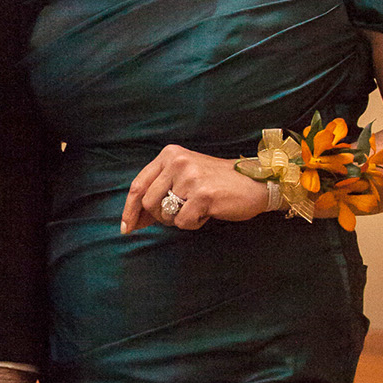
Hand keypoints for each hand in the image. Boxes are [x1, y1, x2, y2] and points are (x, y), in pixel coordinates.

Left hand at [121, 146, 273, 235]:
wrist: (255, 183)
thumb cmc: (216, 184)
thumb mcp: (184, 178)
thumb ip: (159, 192)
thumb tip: (132, 220)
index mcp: (169, 154)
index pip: (138, 185)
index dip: (129, 209)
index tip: (126, 228)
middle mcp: (177, 161)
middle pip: (148, 202)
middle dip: (160, 216)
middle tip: (180, 215)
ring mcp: (190, 177)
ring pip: (165, 214)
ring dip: (178, 219)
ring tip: (197, 209)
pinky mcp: (203, 194)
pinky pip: (183, 222)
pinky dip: (194, 224)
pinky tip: (207, 213)